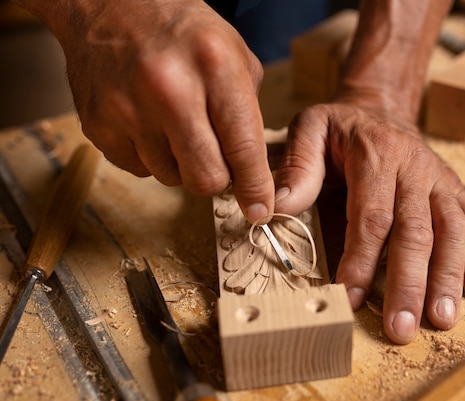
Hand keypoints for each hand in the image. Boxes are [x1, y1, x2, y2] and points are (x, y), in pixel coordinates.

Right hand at [58, 0, 273, 220]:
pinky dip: (151, 155)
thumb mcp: (234, 55)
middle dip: (217, 177)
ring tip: (176, 124)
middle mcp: (169, 89)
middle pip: (206, 179)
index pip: (243, 149)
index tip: (259, 210)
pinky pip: (140, 169)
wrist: (111, 5)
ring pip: (172, 178)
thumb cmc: (183, 32)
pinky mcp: (99, 126)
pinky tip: (149, 122)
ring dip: (182, 163)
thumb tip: (255, 174)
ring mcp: (128, 110)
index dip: (256, 188)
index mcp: (214, 67)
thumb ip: (248, 113)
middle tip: (215, 156)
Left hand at [275, 100, 464, 343]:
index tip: (352, 297)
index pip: (372, 215)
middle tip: (401, 329)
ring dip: (447, 277)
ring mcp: (441, 180)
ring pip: (452, 230)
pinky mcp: (457, 190)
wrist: (381, 107)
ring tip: (441, 320)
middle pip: (416, 231)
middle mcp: (415, 167)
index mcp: (377, 153)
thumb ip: (297, 166)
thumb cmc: (342, 127)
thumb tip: (277, 208)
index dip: (363, 259)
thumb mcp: (310, 128)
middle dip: (409, 283)